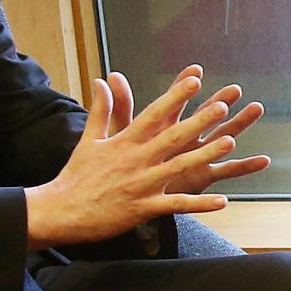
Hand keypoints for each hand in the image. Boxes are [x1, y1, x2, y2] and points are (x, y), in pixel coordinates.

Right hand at [23, 66, 270, 247]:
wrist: (61, 210)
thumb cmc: (76, 175)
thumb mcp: (89, 139)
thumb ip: (101, 110)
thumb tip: (103, 80)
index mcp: (124, 141)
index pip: (153, 114)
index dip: (175, 97)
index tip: (195, 80)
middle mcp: (135, 159)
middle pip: (172, 137)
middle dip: (198, 121)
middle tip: (222, 106)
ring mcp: (141, 184)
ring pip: (179, 167)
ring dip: (205, 155)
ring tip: (230, 143)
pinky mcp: (143, 208)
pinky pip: (176, 205)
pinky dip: (199, 204)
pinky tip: (222, 202)